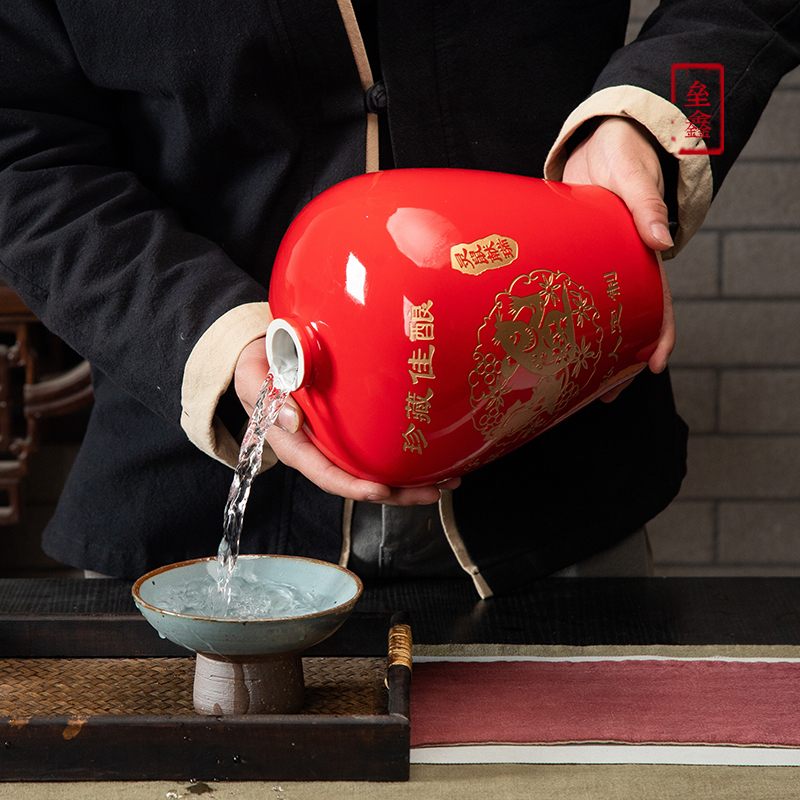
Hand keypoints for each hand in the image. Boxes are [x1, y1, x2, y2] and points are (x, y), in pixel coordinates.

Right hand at [234, 337, 459, 504]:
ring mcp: (337, 444)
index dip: (353, 488)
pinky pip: (379, 451)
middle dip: (399, 493)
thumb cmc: (259, 367)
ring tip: (449, 480)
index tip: (381, 492)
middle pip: (361, 483)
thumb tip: (294, 420)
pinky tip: (437, 457)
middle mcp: (319, 451)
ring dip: (412, 481)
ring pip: (376, 472)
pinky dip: (408, 458)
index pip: (326, 475)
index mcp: (295, 445)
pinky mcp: (351, 432)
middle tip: (434, 491)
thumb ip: (270, 396)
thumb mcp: (253, 377)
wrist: (266, 354)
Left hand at [562, 116, 675, 401]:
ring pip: (591, 315)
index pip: (659, 303)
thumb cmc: (621, 156)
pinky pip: (563, 294)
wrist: (596, 143)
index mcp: (641, 254)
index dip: (659, 336)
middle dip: (616, 361)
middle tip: (601, 395)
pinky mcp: (569, 258)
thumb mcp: (634, 175)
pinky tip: (534, 340)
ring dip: (581, 348)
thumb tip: (661, 239)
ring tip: (565, 382)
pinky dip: (554, 318)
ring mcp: (593, 266)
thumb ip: (646, 203)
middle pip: (623, 322)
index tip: (653, 367)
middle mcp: (619, 267)